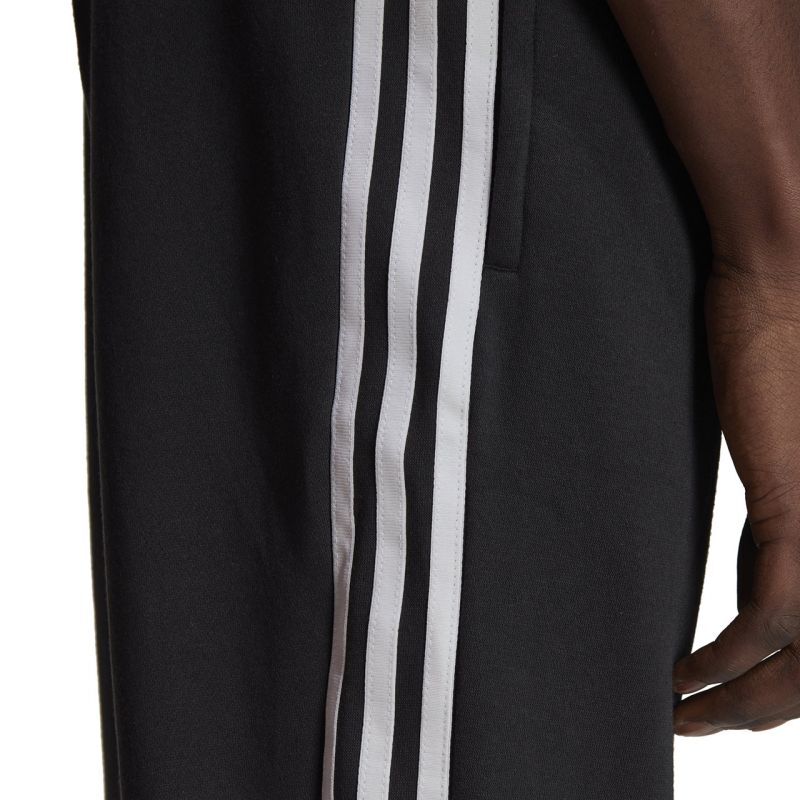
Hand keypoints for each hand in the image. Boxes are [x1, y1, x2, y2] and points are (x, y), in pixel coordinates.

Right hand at [673, 260, 799, 735]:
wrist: (787, 284)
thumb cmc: (781, 354)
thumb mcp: (784, 458)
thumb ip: (782, 522)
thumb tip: (755, 580)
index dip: (785, 689)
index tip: (735, 703)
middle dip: (760, 714)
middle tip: (699, 726)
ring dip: (740, 705)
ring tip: (684, 716)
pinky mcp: (798, 510)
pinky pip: (769, 616)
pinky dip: (726, 660)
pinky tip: (685, 673)